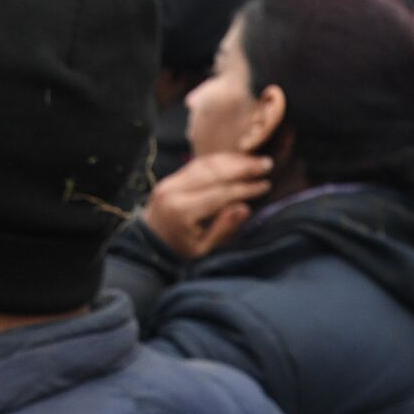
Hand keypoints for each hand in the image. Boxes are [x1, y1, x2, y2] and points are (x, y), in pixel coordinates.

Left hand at [142, 153, 271, 259]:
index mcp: (183, 212)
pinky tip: (235, 160)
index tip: (265, 185)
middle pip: (213, 172)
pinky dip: (217, 161)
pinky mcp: (170, 178)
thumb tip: (245, 207)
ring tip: (255, 160)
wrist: (147, 246)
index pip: (220, 193)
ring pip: (205, 164)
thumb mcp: (203, 250)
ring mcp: (169, 182)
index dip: (245, 188)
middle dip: (242, 167)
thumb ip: (223, 229)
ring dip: (232, 160)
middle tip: (266, 164)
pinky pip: (196, 164)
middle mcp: (174, 192)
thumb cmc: (179, 252)